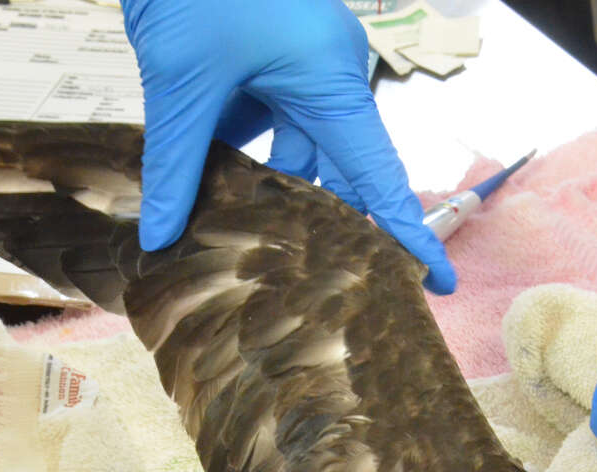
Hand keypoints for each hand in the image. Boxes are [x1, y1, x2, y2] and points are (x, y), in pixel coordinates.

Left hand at [120, 0, 455, 293]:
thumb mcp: (181, 79)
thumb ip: (174, 162)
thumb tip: (159, 233)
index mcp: (330, 78)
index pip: (379, 176)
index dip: (406, 233)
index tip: (437, 280)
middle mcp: (324, 76)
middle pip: (335, 170)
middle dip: (320, 224)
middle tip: (313, 287)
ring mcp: (295, 66)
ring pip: (291, 150)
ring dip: (263, 191)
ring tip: (233, 243)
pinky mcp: (264, 60)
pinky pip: (262, 123)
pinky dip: (238, 155)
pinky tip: (206, 190)